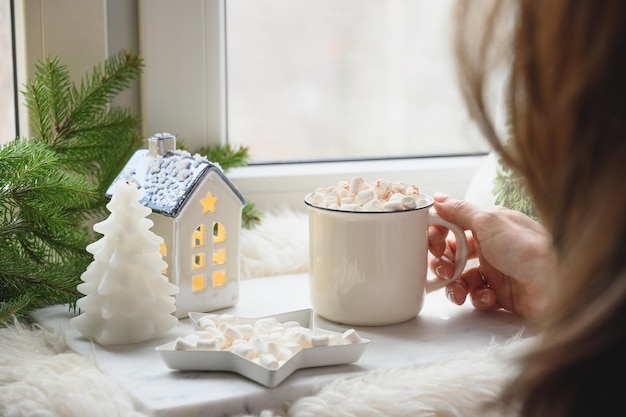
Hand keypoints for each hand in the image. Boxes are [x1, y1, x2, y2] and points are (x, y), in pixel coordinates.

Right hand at [428, 194, 555, 318]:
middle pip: (453, 254)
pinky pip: (477, 297)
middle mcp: (491, 247)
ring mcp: (496, 271)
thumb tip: (439, 198)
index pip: (453, 225)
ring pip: (461, 278)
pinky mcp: (501, 294)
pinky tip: (489, 297)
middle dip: (442, 263)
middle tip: (443, 270)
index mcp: (489, 225)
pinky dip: (478, 298)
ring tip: (460, 292)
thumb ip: (460, 210)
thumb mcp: (489, 221)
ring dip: (455, 286)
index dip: (439, 234)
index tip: (432, 242)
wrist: (555, 285)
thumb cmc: (526, 248)